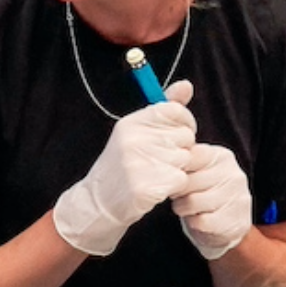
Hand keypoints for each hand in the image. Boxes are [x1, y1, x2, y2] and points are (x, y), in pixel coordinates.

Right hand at [54, 81, 196, 255]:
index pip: (175, 111)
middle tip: (160, 160)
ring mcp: (139, 163)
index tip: (177, 135)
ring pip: (186, 159)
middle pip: (185, 137)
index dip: (185, 123)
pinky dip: (175, 187)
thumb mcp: (137, 132)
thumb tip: (187, 84)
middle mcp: (133, 140)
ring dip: (178, 169)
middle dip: (180, 149)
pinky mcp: (146, 186)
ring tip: (156, 174)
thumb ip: (164, 109)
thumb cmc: (123, 164)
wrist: (98, 201)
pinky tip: (157, 187)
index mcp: (131, 123)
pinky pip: (182, 180)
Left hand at [171, 143, 251, 259]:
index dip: (174, 171)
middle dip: (176, 192)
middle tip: (178, 196)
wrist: (223, 224)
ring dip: (182, 208)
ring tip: (187, 207)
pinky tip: (198, 219)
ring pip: (192, 202)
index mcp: (221, 156)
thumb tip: (161, 157)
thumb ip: (182, 161)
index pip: (188, 157)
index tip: (173, 177)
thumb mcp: (194, 170)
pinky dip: (194, 223)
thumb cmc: (201, 191)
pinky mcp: (236, 221)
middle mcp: (233, 174)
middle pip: (187, 181)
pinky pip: (201, 221)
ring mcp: (238, 198)